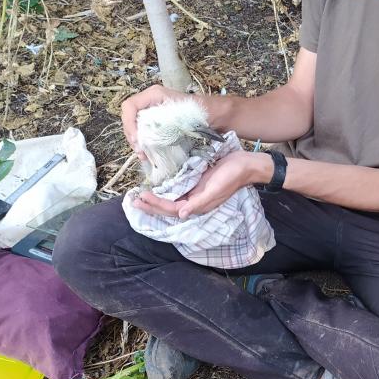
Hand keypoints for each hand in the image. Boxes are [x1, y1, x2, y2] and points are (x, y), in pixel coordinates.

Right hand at [121, 85, 189, 160]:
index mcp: (153, 95)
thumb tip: (142, 137)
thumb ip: (159, 123)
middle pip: (130, 118)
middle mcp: (149, 102)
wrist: (208, 113)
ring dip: (137, 142)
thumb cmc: (195, 111)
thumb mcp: (177, 115)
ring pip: (135, 127)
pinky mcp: (155, 122)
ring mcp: (151, 112)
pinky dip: (144, 143)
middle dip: (132, 136)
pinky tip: (147, 154)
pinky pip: (144, 132)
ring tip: (143, 156)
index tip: (136, 139)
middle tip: (140, 151)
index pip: (129, 106)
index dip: (129, 123)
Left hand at [132, 151, 271, 218]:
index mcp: (199, 205)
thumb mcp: (216, 188)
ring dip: (155, 200)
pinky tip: (156, 187)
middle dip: (150, 206)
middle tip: (132, 200)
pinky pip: (177, 191)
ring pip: (170, 201)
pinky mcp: (196, 184)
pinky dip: (165, 191)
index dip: (156, 204)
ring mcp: (195, 193)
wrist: (246, 164)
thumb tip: (182, 214)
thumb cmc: (232, 176)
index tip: (142, 196)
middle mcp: (195, 202)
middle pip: (168, 208)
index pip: (171, 209)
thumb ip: (200, 202)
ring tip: (139, 196)